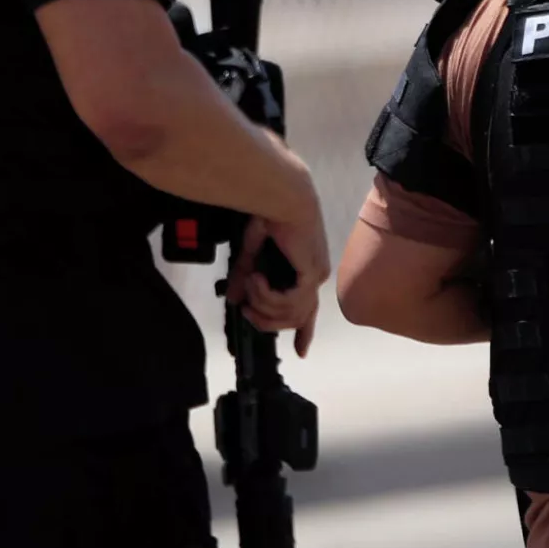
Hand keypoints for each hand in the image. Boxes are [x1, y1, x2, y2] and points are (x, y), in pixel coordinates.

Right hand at [228, 203, 329, 355]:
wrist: (282, 195)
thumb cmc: (269, 213)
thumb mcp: (252, 251)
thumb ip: (244, 276)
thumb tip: (233, 299)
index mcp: (306, 269)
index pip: (308, 308)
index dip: (305, 331)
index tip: (301, 352)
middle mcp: (314, 276)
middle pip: (297, 319)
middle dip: (268, 322)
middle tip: (247, 313)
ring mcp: (315, 276)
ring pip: (291, 314)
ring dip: (263, 304)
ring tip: (249, 283)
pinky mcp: (311, 274)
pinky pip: (288, 303)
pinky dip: (267, 295)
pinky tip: (256, 278)